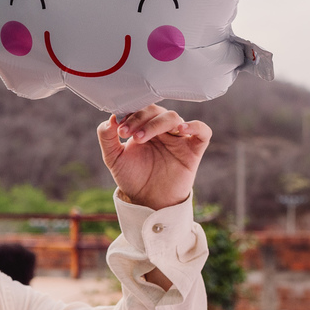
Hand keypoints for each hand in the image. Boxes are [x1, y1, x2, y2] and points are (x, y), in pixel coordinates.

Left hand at [96, 104, 210, 209]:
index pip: (141, 108)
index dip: (130, 113)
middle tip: (127, 133)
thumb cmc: (133, 178)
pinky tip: (182, 129)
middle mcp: (163, 130)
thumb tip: (109, 119)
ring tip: (140, 137)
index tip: (118, 126)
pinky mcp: (193, 150)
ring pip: (173, 118)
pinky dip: (195, 126)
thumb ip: (107, 138)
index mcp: (145, 126)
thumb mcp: (114, 158)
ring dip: (155, 124)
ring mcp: (179, 139)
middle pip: (156, 111)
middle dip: (139, 118)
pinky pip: (203, 132)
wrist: (147, 201)